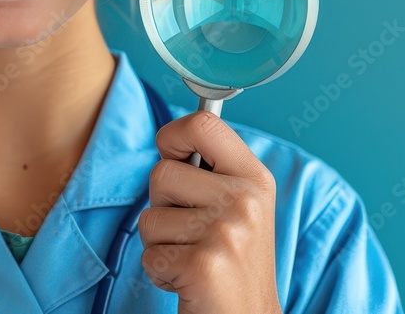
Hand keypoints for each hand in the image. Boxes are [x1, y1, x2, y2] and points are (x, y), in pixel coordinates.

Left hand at [138, 111, 282, 313]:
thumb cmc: (232, 262)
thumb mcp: (238, 206)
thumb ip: (209, 171)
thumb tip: (168, 136)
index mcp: (255, 178)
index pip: (203, 123)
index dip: (173, 135)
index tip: (173, 156)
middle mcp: (245, 200)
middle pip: (161, 173)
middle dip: (162, 206)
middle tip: (193, 233)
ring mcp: (226, 232)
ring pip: (149, 217)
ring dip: (160, 243)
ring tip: (192, 258)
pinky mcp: (203, 265)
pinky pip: (149, 253)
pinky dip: (160, 271)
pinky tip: (189, 281)